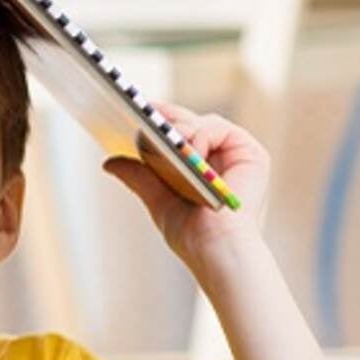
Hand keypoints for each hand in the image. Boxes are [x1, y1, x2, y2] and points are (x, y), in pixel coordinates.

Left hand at [102, 105, 269, 277]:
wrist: (216, 250)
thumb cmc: (192, 234)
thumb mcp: (158, 200)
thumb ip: (139, 177)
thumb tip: (109, 162)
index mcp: (202, 168)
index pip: (178, 134)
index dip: (158, 119)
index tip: (136, 109)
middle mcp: (220, 158)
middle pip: (189, 123)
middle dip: (165, 118)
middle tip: (144, 112)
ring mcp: (235, 154)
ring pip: (200, 122)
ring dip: (179, 130)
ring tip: (168, 145)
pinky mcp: (250, 153)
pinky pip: (217, 127)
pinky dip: (199, 136)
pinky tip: (191, 155)